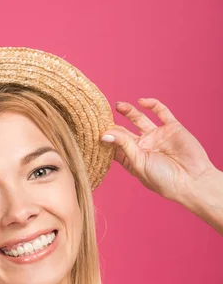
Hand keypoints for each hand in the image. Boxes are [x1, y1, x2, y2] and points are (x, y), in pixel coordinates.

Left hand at [101, 97, 216, 202]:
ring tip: (118, 105)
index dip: (105, 139)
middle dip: (114, 124)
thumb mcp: (139, 163)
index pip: (115, 146)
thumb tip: (104, 134)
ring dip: (129, 112)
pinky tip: (141, 102)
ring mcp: (157, 136)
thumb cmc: (163, 179)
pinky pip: (161, 112)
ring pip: (140, 119)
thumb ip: (123, 146)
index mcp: (133, 159)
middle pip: (124, 132)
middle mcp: (144, 146)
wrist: (191, 180)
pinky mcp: (172, 128)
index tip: (92, 131)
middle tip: (101, 116)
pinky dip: (152, 105)